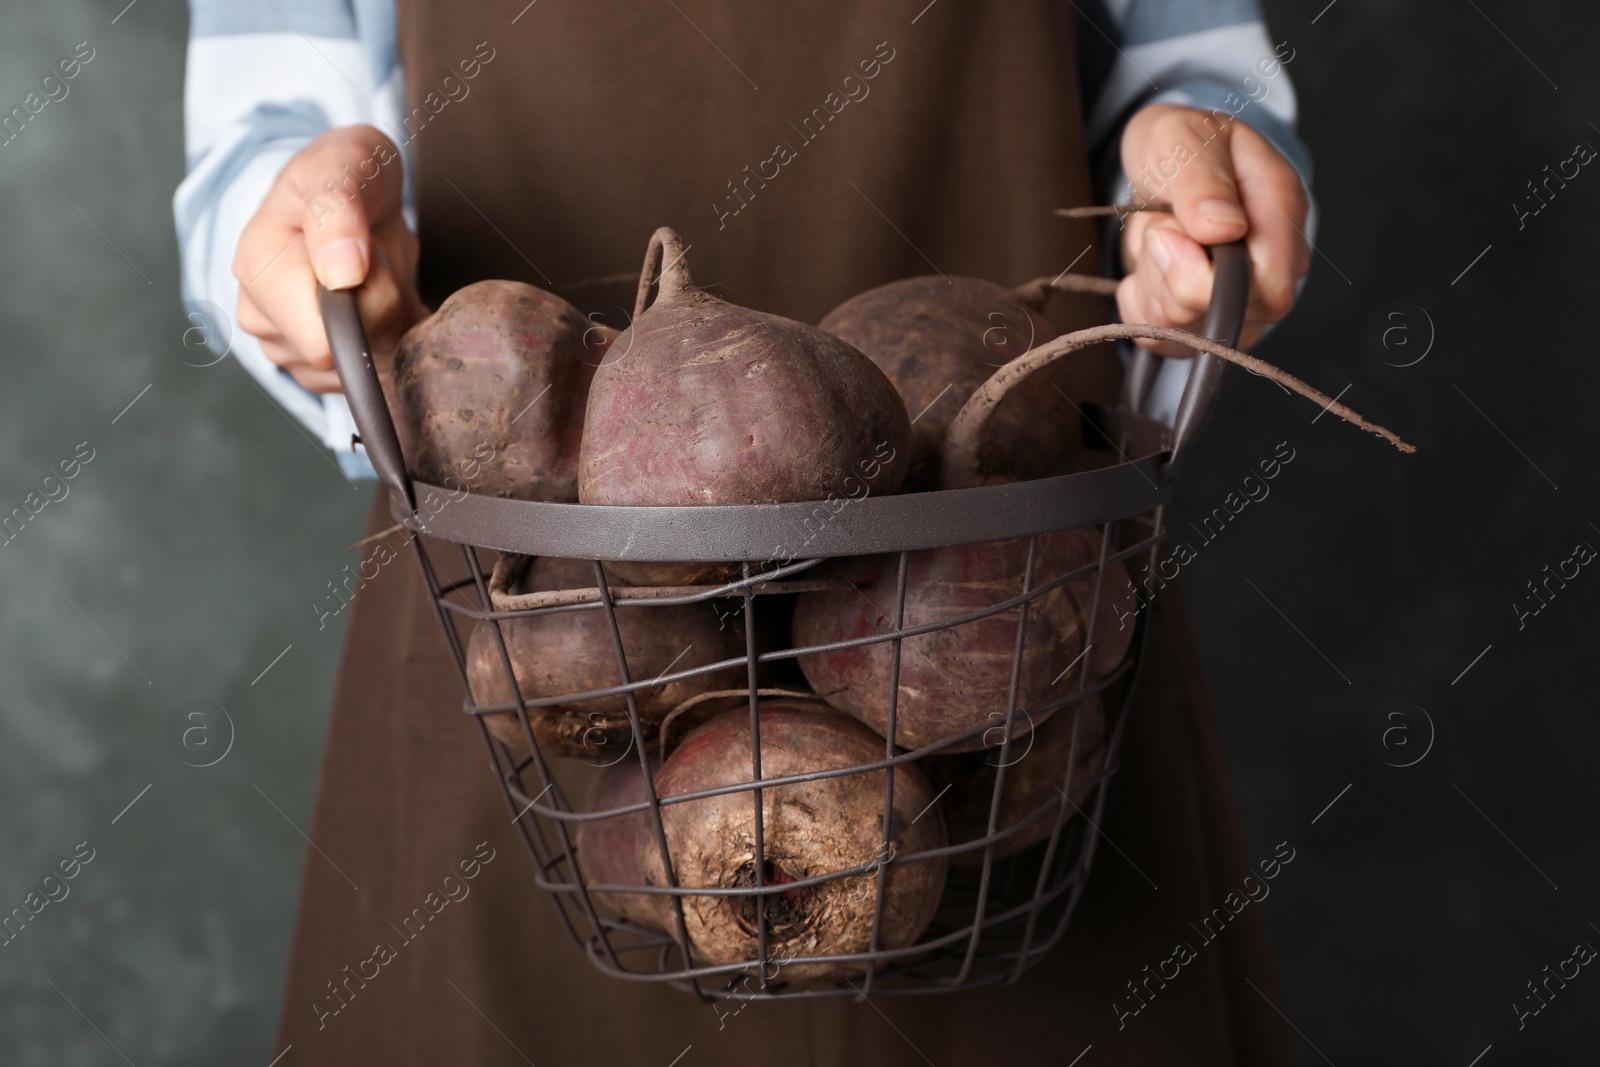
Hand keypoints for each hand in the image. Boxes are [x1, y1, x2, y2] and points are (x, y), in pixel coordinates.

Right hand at [232, 125, 425, 392]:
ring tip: (375, 273)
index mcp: (258, 268)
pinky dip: (392, 338)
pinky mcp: (320, 367)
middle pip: (348, 353)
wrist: (352, 187)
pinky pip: (377, 373)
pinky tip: (379, 299)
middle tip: (377, 259)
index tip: (371, 254)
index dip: (367, 301)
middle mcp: (263, 317)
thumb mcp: (343, 165)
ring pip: (366, 365)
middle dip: (382, 310)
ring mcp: (289, 347)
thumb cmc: (344, 173)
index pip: (320, 338)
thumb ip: (337, 212)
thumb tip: (342, 274)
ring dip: (390, 322)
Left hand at [1116, 103, 1309, 355]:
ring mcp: (1241, 301)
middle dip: (1168, 276)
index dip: (1208, 278)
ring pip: (1181, 329)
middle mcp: (1271, 268)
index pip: (1267, 290)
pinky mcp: (1201, 323)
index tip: (1167, 233)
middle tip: (1159, 227)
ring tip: (1158, 236)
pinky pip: (1157, 338)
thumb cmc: (1178, 144)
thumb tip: (1225, 229)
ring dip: (1150, 281)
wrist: (1161, 161)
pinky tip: (1148, 264)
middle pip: (1223, 318)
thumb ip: (1201, 179)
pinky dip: (1137, 301)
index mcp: (1281, 214)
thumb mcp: (1178, 137)